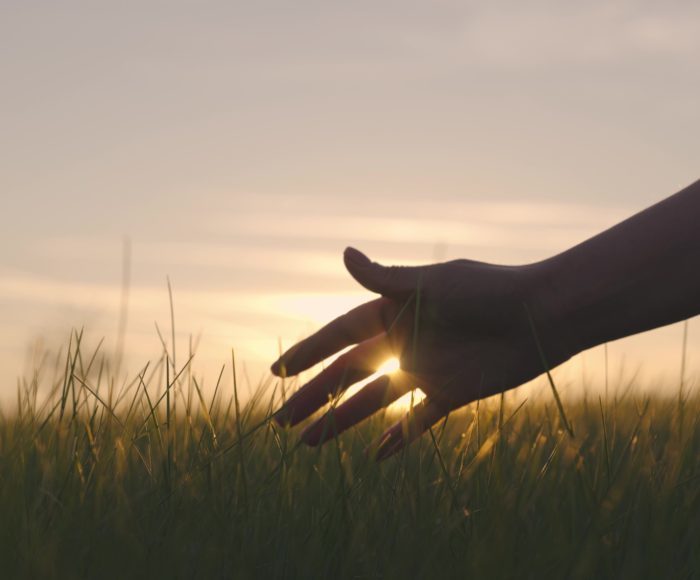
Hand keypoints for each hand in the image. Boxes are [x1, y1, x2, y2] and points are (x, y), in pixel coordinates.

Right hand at [271, 247, 568, 458]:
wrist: (543, 316)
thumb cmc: (488, 291)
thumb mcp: (433, 284)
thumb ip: (387, 279)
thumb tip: (343, 254)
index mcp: (395, 312)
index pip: (340, 335)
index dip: (309, 352)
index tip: (278, 372)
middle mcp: (404, 341)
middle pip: (348, 374)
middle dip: (314, 397)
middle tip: (280, 421)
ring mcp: (425, 369)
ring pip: (374, 401)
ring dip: (342, 422)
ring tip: (309, 445)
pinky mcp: (451, 392)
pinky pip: (419, 420)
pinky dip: (400, 438)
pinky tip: (377, 457)